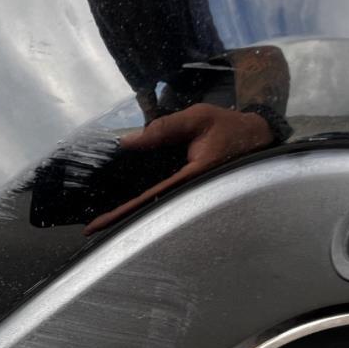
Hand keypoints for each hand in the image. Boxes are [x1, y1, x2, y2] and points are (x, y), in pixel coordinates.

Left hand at [83, 103, 272, 234]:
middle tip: (92, 228)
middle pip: (149, 209)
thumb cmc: (228, 126)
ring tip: (102, 220)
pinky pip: (162, 194)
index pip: (149, 200)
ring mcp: (188, 191)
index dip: (123, 213)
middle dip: (121, 219)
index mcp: (191, 180)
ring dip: (130, 211)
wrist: (256, 135)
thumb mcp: (197, 119)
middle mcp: (189, 192)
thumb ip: (164, 129)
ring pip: (155, 204)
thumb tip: (127, 141)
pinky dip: (143, 199)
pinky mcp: (188, 185)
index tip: (99, 225)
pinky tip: (125, 201)